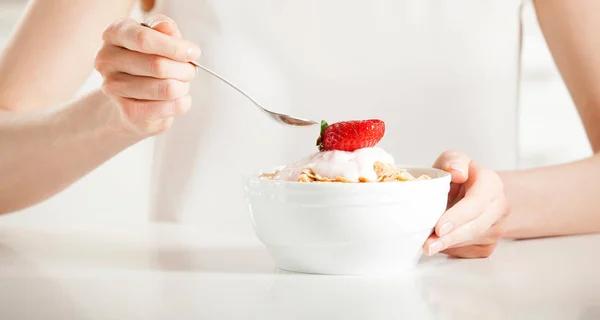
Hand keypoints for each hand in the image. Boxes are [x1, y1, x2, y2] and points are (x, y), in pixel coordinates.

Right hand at [95, 14, 200, 135]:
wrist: (135, 97)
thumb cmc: (150, 60)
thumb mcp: (160, 38)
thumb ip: (165, 29)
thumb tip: (166, 27)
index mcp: (115, 33)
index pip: (144, 39)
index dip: (174, 47)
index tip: (194, 52)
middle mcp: (107, 59)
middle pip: (158, 66)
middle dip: (184, 69)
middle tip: (190, 71)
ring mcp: (113, 87)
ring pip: (166, 89)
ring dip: (183, 87)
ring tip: (182, 84)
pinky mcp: (127, 112)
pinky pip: (166, 108)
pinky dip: (181, 103)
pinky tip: (180, 99)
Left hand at [423, 151, 509, 257]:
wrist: (467, 191)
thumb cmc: (458, 176)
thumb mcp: (453, 159)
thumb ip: (453, 161)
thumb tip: (457, 172)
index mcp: (492, 183)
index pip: (477, 202)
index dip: (458, 217)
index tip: (440, 228)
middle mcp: (499, 206)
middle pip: (476, 226)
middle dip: (451, 238)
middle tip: (428, 245)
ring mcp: (497, 226)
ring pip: (473, 241)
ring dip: (449, 245)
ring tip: (428, 246)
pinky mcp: (490, 242)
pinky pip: (471, 251)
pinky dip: (453, 249)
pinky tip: (440, 244)